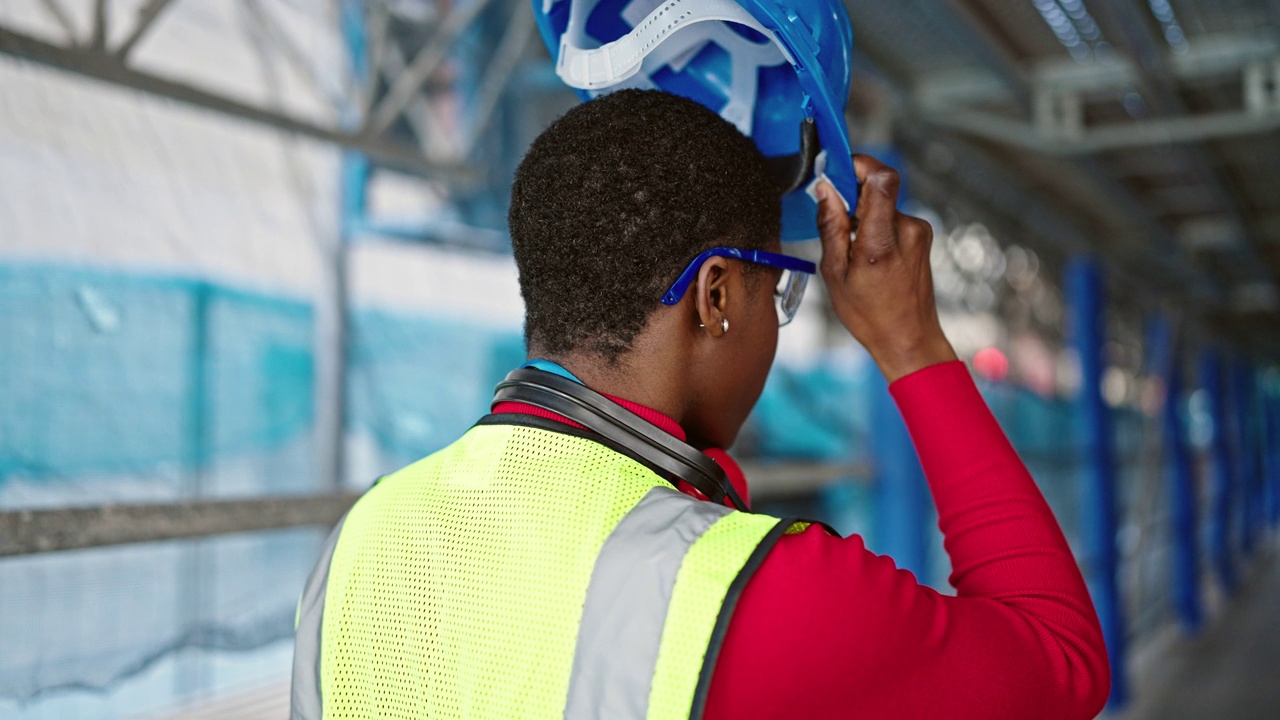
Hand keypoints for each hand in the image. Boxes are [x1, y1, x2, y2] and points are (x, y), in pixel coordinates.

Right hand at [816, 155, 956, 381]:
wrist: (909, 337)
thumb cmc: (870, 314)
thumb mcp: (834, 273)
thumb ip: (831, 226)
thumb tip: (825, 190)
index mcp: (882, 242)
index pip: (882, 179)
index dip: (861, 164)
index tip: (839, 170)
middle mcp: (907, 230)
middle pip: (877, 190)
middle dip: (853, 198)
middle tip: (836, 222)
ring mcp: (919, 232)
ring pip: (883, 204)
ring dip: (864, 215)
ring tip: (853, 249)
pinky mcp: (922, 236)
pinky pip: (893, 217)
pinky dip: (876, 226)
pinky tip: (868, 255)